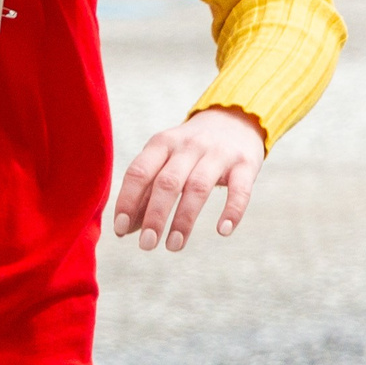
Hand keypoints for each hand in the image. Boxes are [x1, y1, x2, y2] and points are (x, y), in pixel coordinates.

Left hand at [111, 108, 265, 250]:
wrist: (236, 118)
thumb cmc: (191, 150)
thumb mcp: (165, 160)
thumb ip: (146, 192)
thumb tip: (125, 229)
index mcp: (161, 143)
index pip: (138, 172)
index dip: (127, 201)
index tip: (120, 230)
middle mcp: (187, 146)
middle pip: (167, 182)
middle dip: (155, 216)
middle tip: (146, 244)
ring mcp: (218, 154)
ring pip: (197, 187)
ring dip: (184, 220)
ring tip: (174, 246)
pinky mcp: (246, 164)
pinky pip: (241, 190)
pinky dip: (232, 211)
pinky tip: (223, 231)